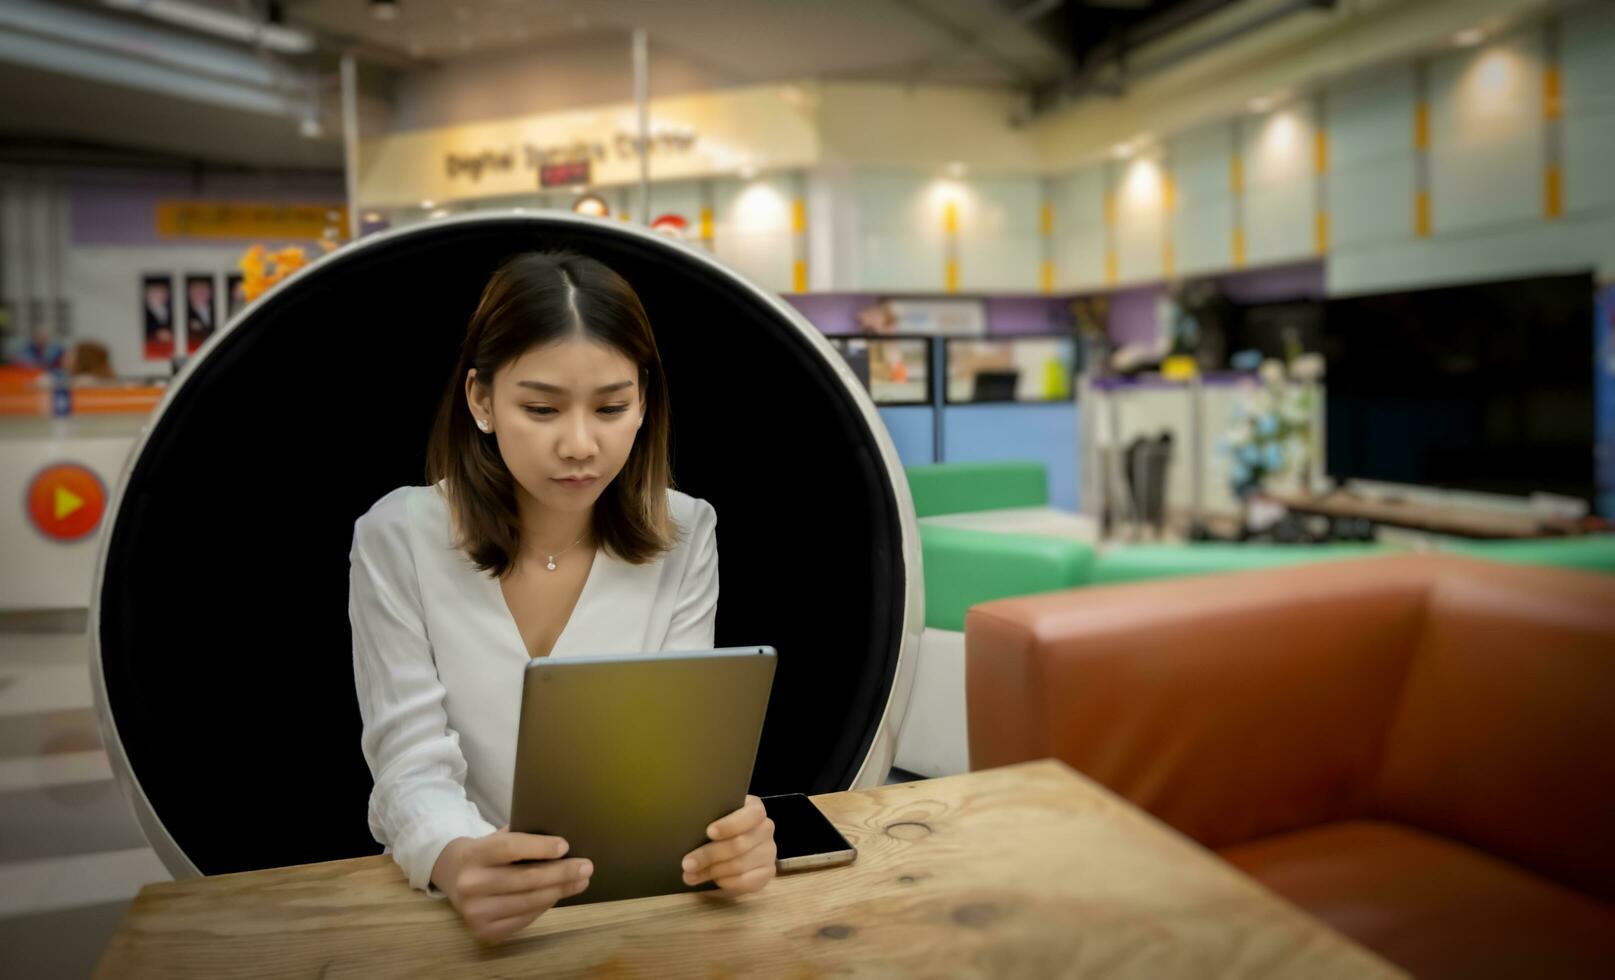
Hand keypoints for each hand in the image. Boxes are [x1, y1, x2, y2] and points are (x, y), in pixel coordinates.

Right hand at [432, 825, 593, 943]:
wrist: (453, 876)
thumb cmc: (486, 852)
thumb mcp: (496, 838)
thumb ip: (522, 838)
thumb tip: (564, 844)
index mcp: (472, 854)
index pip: (509, 848)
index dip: (539, 847)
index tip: (565, 846)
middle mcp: (470, 884)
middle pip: (525, 879)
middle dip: (561, 873)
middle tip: (586, 866)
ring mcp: (475, 912)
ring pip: (528, 901)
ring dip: (559, 891)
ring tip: (580, 881)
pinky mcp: (484, 931)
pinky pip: (524, 918)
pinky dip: (545, 906)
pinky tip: (557, 895)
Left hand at [680, 795, 775, 895]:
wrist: (731, 849)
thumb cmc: (719, 829)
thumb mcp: (715, 819)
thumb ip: (708, 821)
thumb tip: (688, 832)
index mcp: (755, 809)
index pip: (751, 814)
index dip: (730, 824)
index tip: (709, 832)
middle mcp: (766, 828)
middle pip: (739, 843)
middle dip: (710, 854)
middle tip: (687, 863)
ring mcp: (769, 851)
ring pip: (740, 864)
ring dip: (712, 871)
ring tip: (691, 875)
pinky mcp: (767, 872)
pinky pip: (746, 881)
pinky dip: (726, 882)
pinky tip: (712, 881)